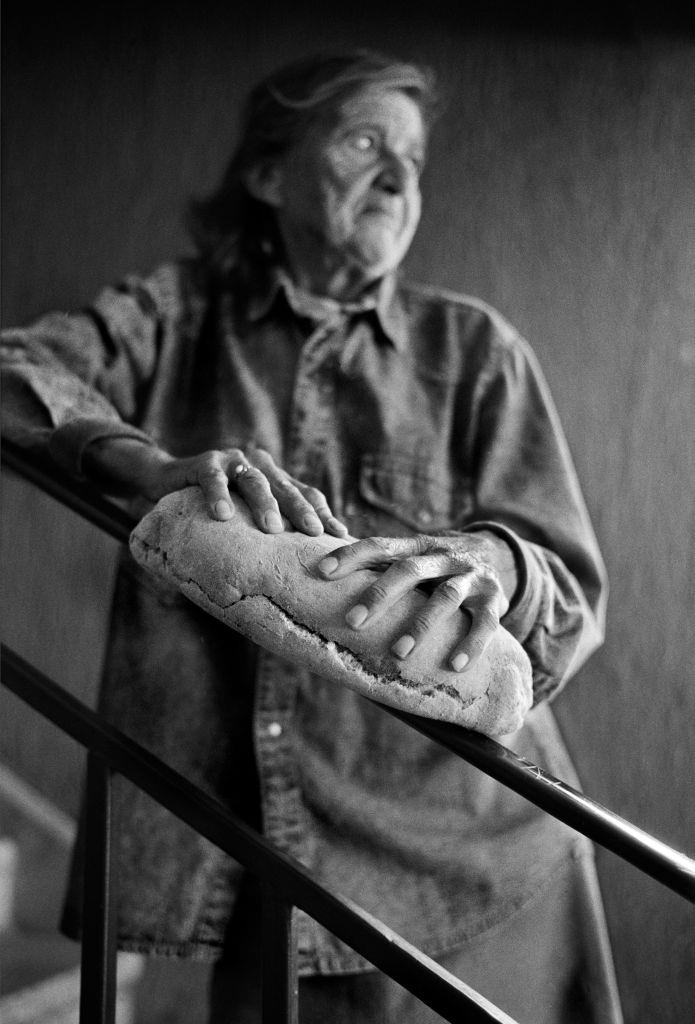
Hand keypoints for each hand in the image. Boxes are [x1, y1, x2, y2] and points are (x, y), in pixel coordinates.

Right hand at [83, 438, 347, 536]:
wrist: (164, 480)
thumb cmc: (210, 509)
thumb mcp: (242, 521)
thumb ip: (264, 536)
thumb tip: (292, 579)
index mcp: (274, 479)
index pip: (306, 494)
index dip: (324, 513)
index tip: (340, 537)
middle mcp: (259, 466)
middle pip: (286, 488)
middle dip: (301, 510)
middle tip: (314, 533)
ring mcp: (232, 461)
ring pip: (254, 481)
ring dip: (264, 504)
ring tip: (272, 528)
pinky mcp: (204, 462)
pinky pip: (212, 479)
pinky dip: (218, 494)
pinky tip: (222, 514)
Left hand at [318, 531, 517, 671]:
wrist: (497, 556)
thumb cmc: (436, 568)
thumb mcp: (412, 560)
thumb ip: (379, 568)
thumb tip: (320, 578)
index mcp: (417, 547)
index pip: (380, 546)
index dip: (351, 555)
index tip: (321, 571)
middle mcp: (443, 557)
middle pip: (409, 570)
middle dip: (379, 595)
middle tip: (352, 622)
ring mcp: (471, 577)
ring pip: (446, 598)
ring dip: (421, 625)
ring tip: (398, 653)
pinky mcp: (495, 599)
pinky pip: (486, 624)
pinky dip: (471, 645)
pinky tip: (454, 666)